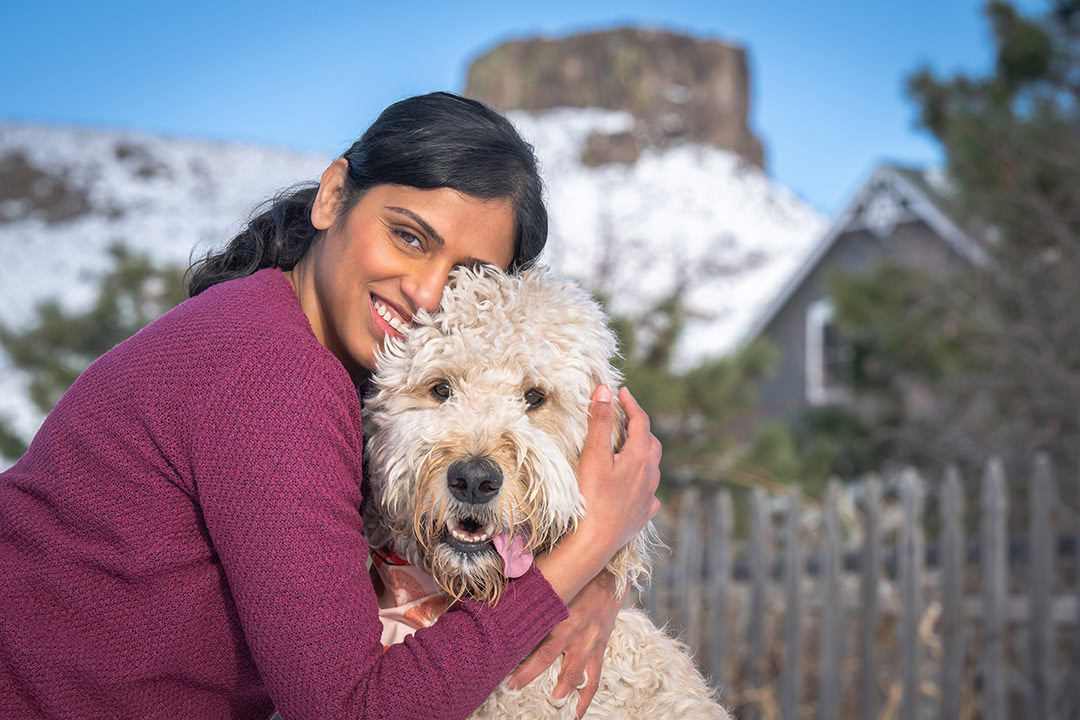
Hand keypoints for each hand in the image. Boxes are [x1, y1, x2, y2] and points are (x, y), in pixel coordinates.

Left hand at [507, 571, 626, 718]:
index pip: (538, 644)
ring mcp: (589, 644)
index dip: (522, 663)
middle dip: (529, 675)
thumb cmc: (580, 583)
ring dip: (563, 691)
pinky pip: (594, 678)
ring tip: (553, 704)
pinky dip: (586, 696)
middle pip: (549, 658)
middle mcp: (575, 634)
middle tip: (513, 688)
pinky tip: (578, 711)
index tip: (506, 675)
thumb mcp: (557, 590)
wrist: (610, 580)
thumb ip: (538, 603)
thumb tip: (510, 610)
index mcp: (561, 618)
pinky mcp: (599, 650)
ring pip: (575, 674)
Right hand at [533, 385, 660, 601]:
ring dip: (644, 452)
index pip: (641, 421)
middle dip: (640, 426)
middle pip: (652, 442)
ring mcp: (649, 496)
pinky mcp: (643, 514)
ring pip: (653, 467)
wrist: (595, 542)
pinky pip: (649, 493)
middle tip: (625, 417)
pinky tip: (635, 486)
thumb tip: (606, 390)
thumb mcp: (594, 455)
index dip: (631, 404)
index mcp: (640, 457)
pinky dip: (643, 481)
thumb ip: (600, 421)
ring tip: (630, 447)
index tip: (622, 392)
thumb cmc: (591, 497)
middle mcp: (651, 475)